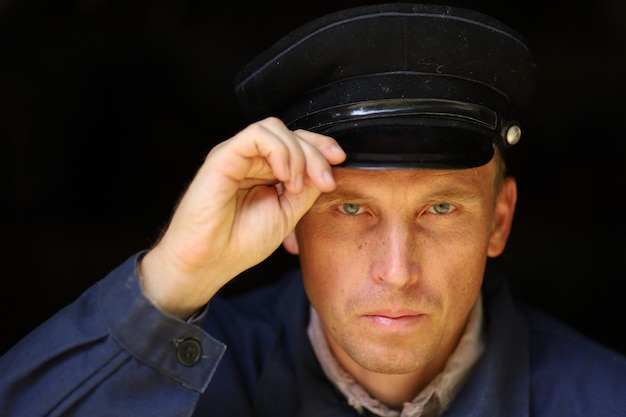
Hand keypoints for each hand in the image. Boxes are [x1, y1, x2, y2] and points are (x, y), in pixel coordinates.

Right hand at [138, 117, 345, 317]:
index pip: (297, 144)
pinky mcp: (223, 156)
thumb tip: (327, 168)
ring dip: (298, 153)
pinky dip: (279, 151)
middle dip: (316, 153)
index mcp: (265, 171)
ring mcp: (236, 156)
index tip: (339, 163)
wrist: (209, 262)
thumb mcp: (287, 213)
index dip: (321, 147)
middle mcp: (251, 160)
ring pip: (275, 129)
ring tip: (297, 184)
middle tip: (325, 180)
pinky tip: (285, 176)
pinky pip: (256, 135)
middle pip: (291, 134)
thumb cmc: (239, 243)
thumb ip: (307, 189)